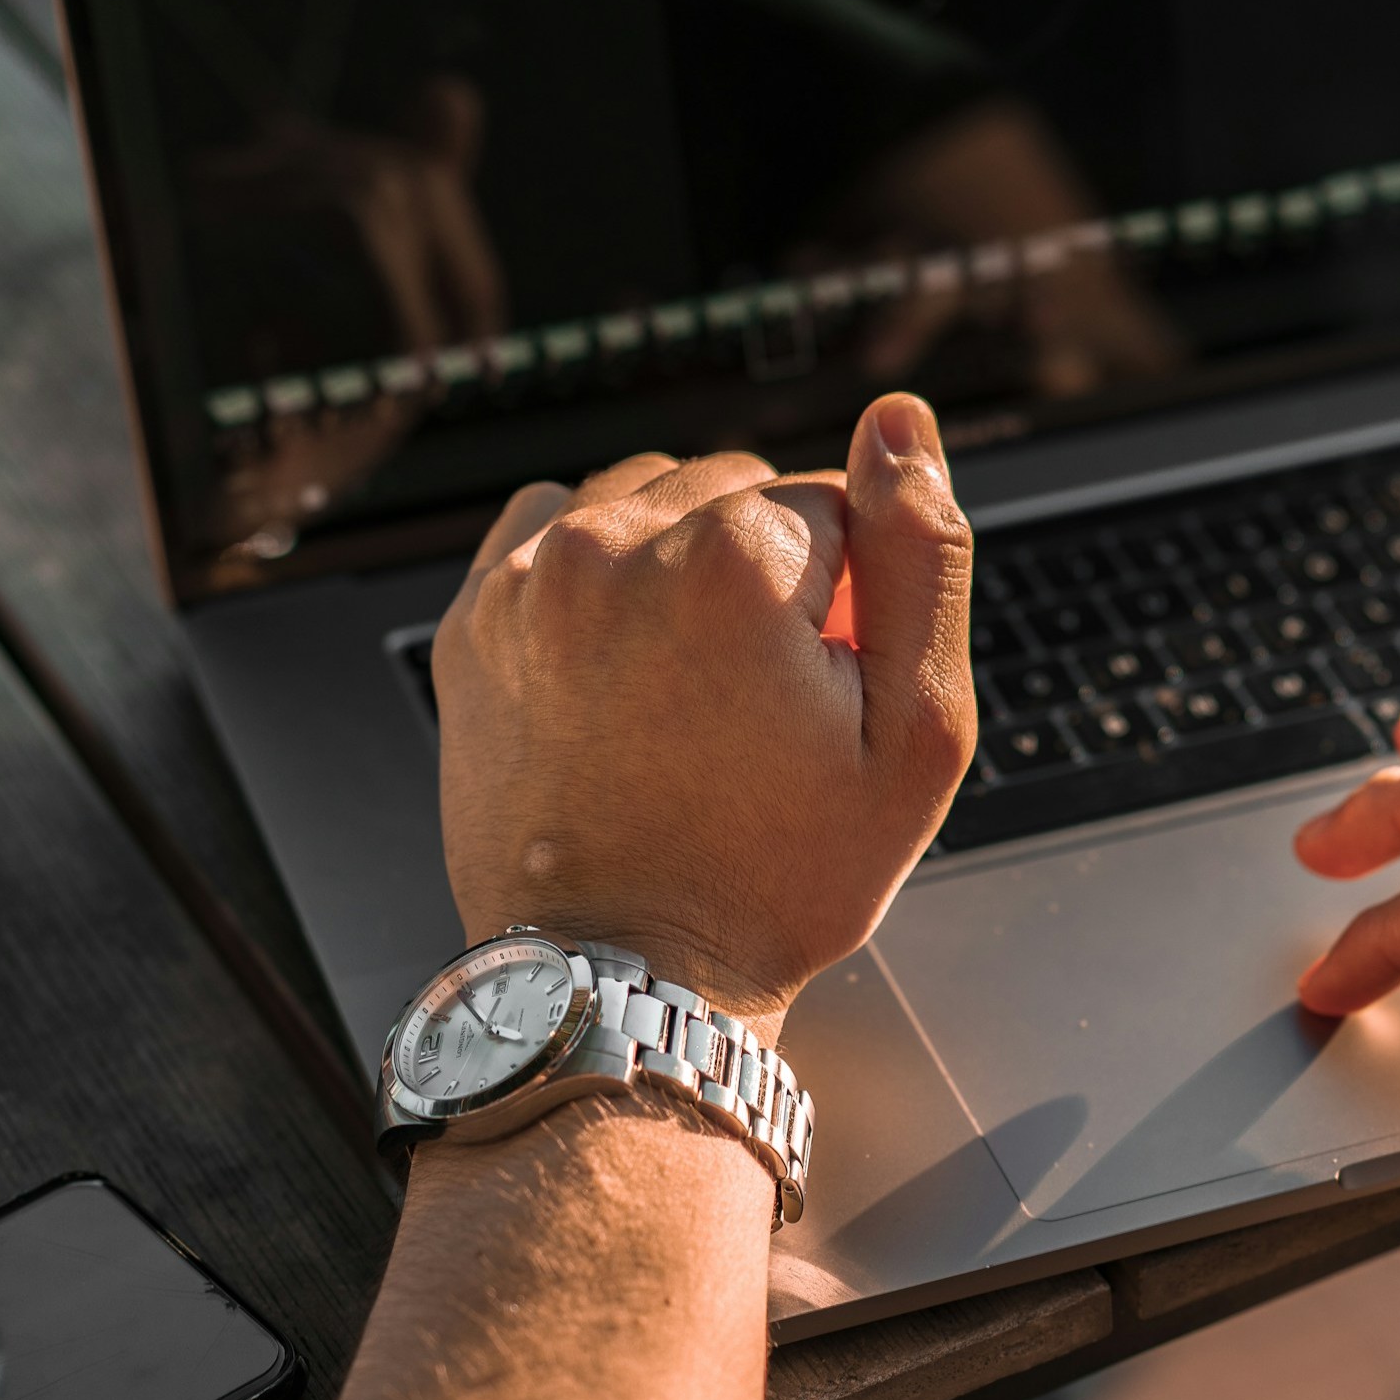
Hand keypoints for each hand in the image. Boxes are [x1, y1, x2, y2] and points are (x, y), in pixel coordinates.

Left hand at [431, 394, 975, 1035]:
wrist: (628, 974)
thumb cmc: (776, 880)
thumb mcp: (917, 738)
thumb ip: (924, 559)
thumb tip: (902, 425)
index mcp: (737, 563)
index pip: (836, 507)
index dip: (847, 607)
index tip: (818, 695)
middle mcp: (616, 547)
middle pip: (738, 491)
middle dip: (765, 578)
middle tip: (758, 707)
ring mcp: (530, 580)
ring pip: (647, 501)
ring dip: (681, 565)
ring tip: (688, 690)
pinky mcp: (476, 619)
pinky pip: (552, 527)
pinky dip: (596, 571)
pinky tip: (622, 658)